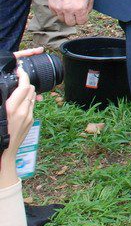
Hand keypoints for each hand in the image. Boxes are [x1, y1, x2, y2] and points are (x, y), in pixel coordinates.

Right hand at [0, 66, 36, 182]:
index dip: (22, 76)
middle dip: (25, 83)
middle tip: (17, 80)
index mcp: (11, 109)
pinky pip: (31, 106)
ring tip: (17, 91)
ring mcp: (29, 116)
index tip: (19, 71)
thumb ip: (2, 100)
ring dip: (27, 92)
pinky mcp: (31, 121)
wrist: (3, 154)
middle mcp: (23, 111)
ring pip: (32, 96)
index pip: (24, 86)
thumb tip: (6, 91)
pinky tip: (18, 104)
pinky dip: (27, 101)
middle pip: (31, 89)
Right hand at [49, 0, 92, 26]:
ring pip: (62, 19)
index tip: (82, 16)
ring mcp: (59, 8)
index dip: (83, 19)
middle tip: (75, 13)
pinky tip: (63, 4)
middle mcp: (69, 10)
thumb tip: (85, 15)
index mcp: (80, 9)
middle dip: (74, 19)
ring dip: (66, 15)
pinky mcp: (52, 5)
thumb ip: (88, 8)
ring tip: (69, 8)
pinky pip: (55, 13)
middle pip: (70, 23)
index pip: (81, 22)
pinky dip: (59, 11)